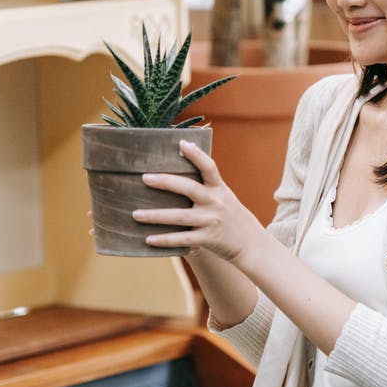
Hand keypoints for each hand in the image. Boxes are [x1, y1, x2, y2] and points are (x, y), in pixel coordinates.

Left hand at [132, 140, 264, 262]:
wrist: (251, 243)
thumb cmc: (230, 216)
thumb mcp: (224, 196)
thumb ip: (206, 184)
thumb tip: (183, 164)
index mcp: (219, 189)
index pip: (209, 167)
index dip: (196, 155)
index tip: (181, 143)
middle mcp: (215, 202)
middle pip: (189, 188)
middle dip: (165, 182)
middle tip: (144, 178)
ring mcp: (211, 221)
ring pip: (180, 217)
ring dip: (156, 216)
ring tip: (135, 214)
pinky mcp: (207, 239)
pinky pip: (182, 239)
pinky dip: (165, 240)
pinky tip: (148, 239)